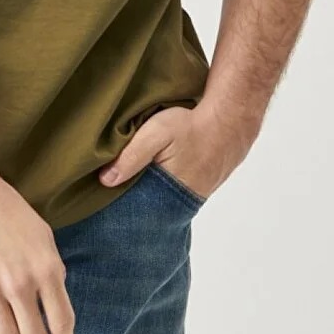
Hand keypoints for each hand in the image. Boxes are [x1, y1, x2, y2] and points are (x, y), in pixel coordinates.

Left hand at [98, 103, 245, 200]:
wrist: (230, 121)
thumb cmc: (192, 126)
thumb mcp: (156, 133)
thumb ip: (131, 155)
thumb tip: (105, 180)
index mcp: (168, 195)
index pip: (138, 213)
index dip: (121, 209)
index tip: (103, 205)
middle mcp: (181, 203)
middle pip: (149, 209)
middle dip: (132, 205)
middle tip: (112, 197)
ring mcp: (193, 197)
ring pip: (162, 201)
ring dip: (148, 195)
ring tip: (131, 185)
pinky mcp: (199, 187)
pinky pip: (175, 193)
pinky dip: (164, 187)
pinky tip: (156, 176)